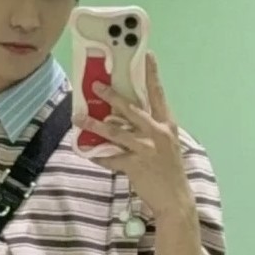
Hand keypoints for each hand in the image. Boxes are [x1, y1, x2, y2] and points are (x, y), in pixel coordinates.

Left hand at [75, 52, 194, 221]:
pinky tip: (87, 151)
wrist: (175, 199)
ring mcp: (146, 149)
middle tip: (96, 86)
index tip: (147, 55)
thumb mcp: (165, 145)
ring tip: (79, 118)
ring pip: (116, 132)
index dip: (152, 74)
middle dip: (112, 97)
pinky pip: (111, 157)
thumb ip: (148, 129)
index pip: (158, 95)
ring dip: (95, 125)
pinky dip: (98, 155)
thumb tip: (120, 119)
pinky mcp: (135, 165)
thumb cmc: (169, 171)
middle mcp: (157, 134)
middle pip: (131, 110)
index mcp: (166, 125)